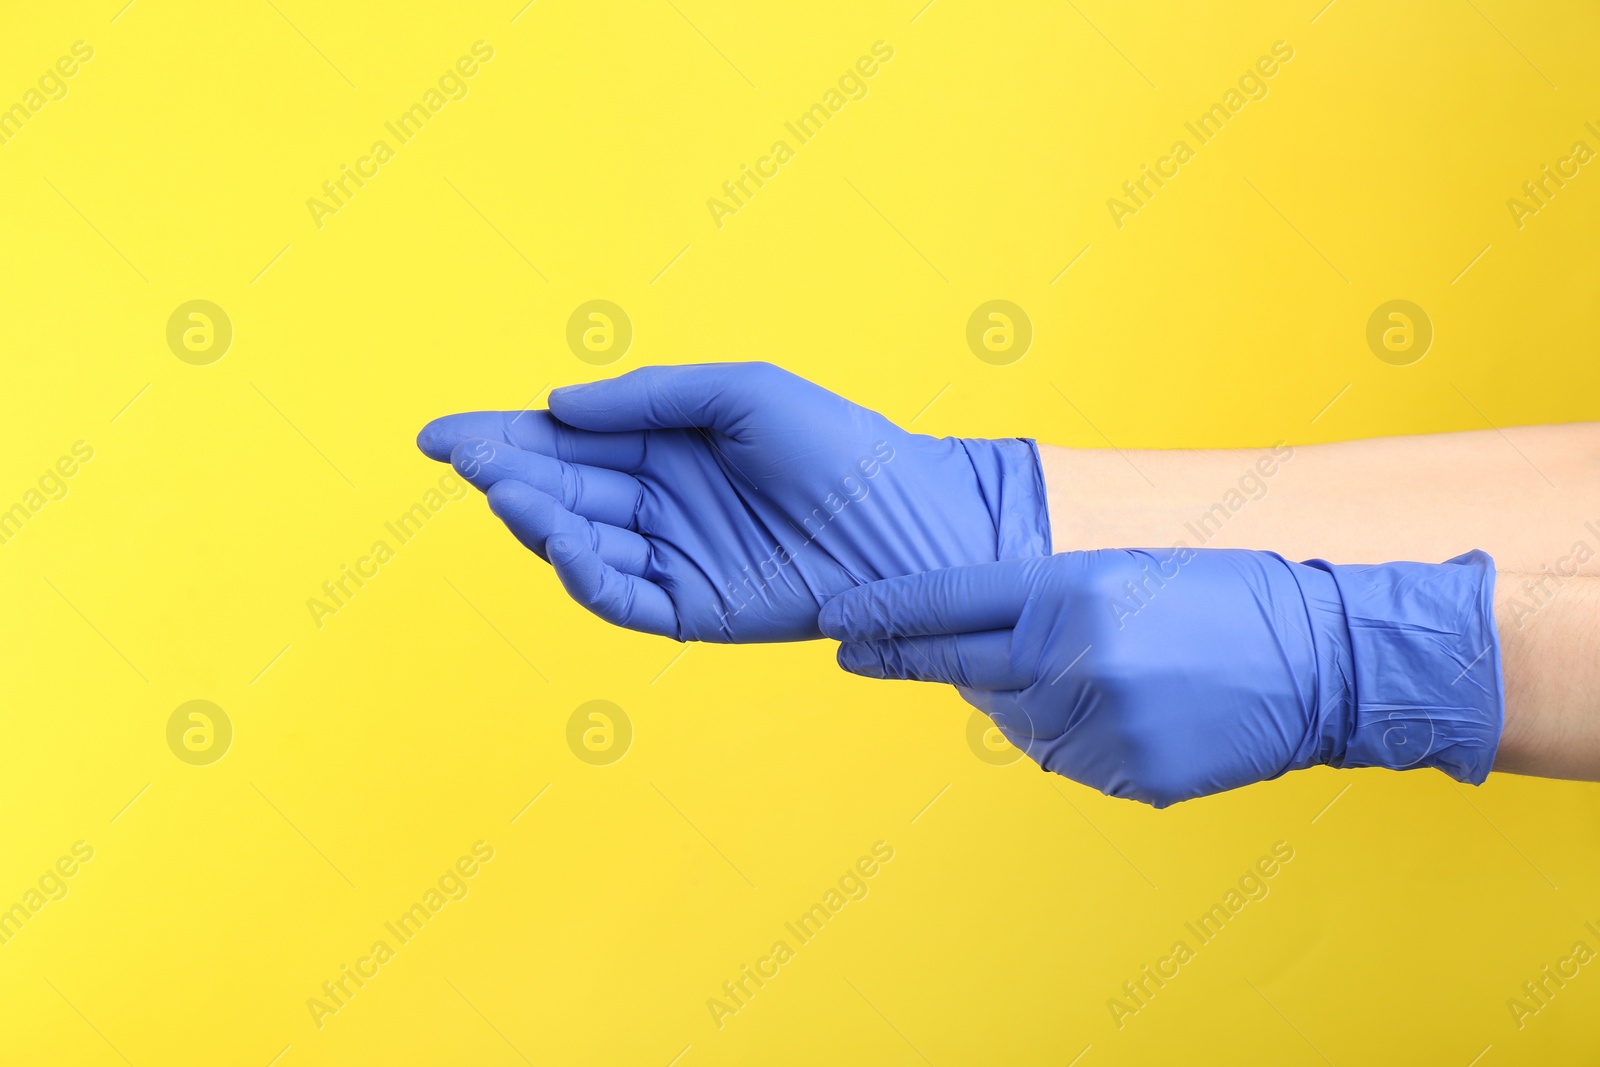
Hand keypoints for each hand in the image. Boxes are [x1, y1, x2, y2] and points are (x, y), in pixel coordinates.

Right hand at [416, 362, 1048, 641]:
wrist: (910, 521)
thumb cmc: (838, 445)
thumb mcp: (743, 393)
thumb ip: (652, 396)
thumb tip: (558, 405)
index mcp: (664, 445)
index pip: (566, 440)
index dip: (502, 436)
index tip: (441, 433)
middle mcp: (658, 503)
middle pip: (561, 490)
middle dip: (507, 474)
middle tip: (463, 459)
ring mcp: (672, 558)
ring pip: (580, 545)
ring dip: (538, 522)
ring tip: (508, 495)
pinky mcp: (693, 611)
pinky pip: (622, 598)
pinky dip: (585, 576)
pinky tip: (563, 545)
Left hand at [819, 548, 1503, 806]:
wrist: (1325, 662)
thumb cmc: (1226, 598)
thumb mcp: (1123, 572)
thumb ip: (1040, 605)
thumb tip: (974, 648)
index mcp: (1069, 593)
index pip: (946, 602)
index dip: (885, 610)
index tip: (837, 618)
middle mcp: (1069, 662)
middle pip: (958, 667)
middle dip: (898, 657)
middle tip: (852, 652)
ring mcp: (1095, 728)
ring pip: (1010, 718)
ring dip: (1011, 696)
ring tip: (1062, 667)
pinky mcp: (1124, 777)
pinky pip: (1064, 755)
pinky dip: (1065, 733)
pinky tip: (1105, 707)